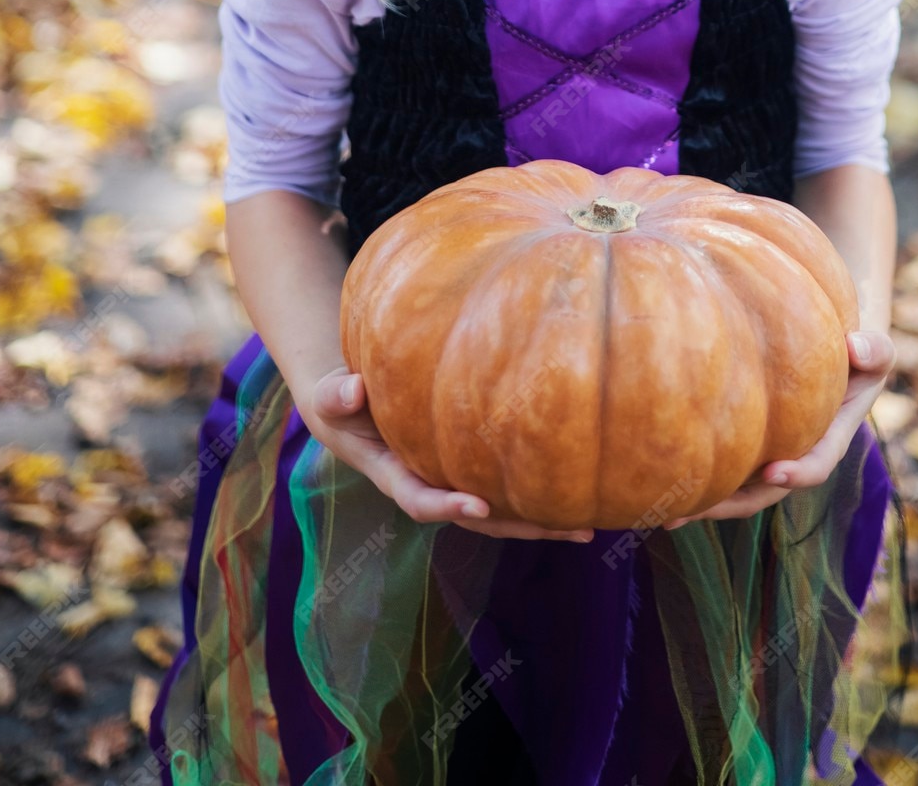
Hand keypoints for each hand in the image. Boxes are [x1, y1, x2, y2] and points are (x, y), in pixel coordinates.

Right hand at [301, 368, 595, 542]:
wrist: (351, 404)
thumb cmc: (340, 398)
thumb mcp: (330, 396)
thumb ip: (338, 395)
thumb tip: (354, 389)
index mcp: (394, 474)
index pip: (421, 500)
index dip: (448, 505)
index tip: (479, 504)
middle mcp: (428, 485)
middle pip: (476, 518)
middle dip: (518, 525)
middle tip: (565, 529)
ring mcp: (450, 479)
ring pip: (498, 510)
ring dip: (539, 521)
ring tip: (587, 528)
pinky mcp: (466, 467)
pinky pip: (503, 486)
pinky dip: (534, 494)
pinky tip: (575, 495)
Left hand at [661, 329, 895, 530]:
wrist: (832, 354)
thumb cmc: (855, 350)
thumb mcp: (873, 350)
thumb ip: (874, 350)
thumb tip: (855, 348)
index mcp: (830, 440)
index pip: (816, 464)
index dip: (798, 472)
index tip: (774, 471)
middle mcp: (797, 456)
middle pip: (765, 491)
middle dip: (734, 503)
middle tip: (700, 508)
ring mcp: (771, 454)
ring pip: (738, 488)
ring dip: (706, 503)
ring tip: (666, 514)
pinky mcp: (747, 446)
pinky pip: (722, 467)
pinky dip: (697, 478)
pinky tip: (657, 483)